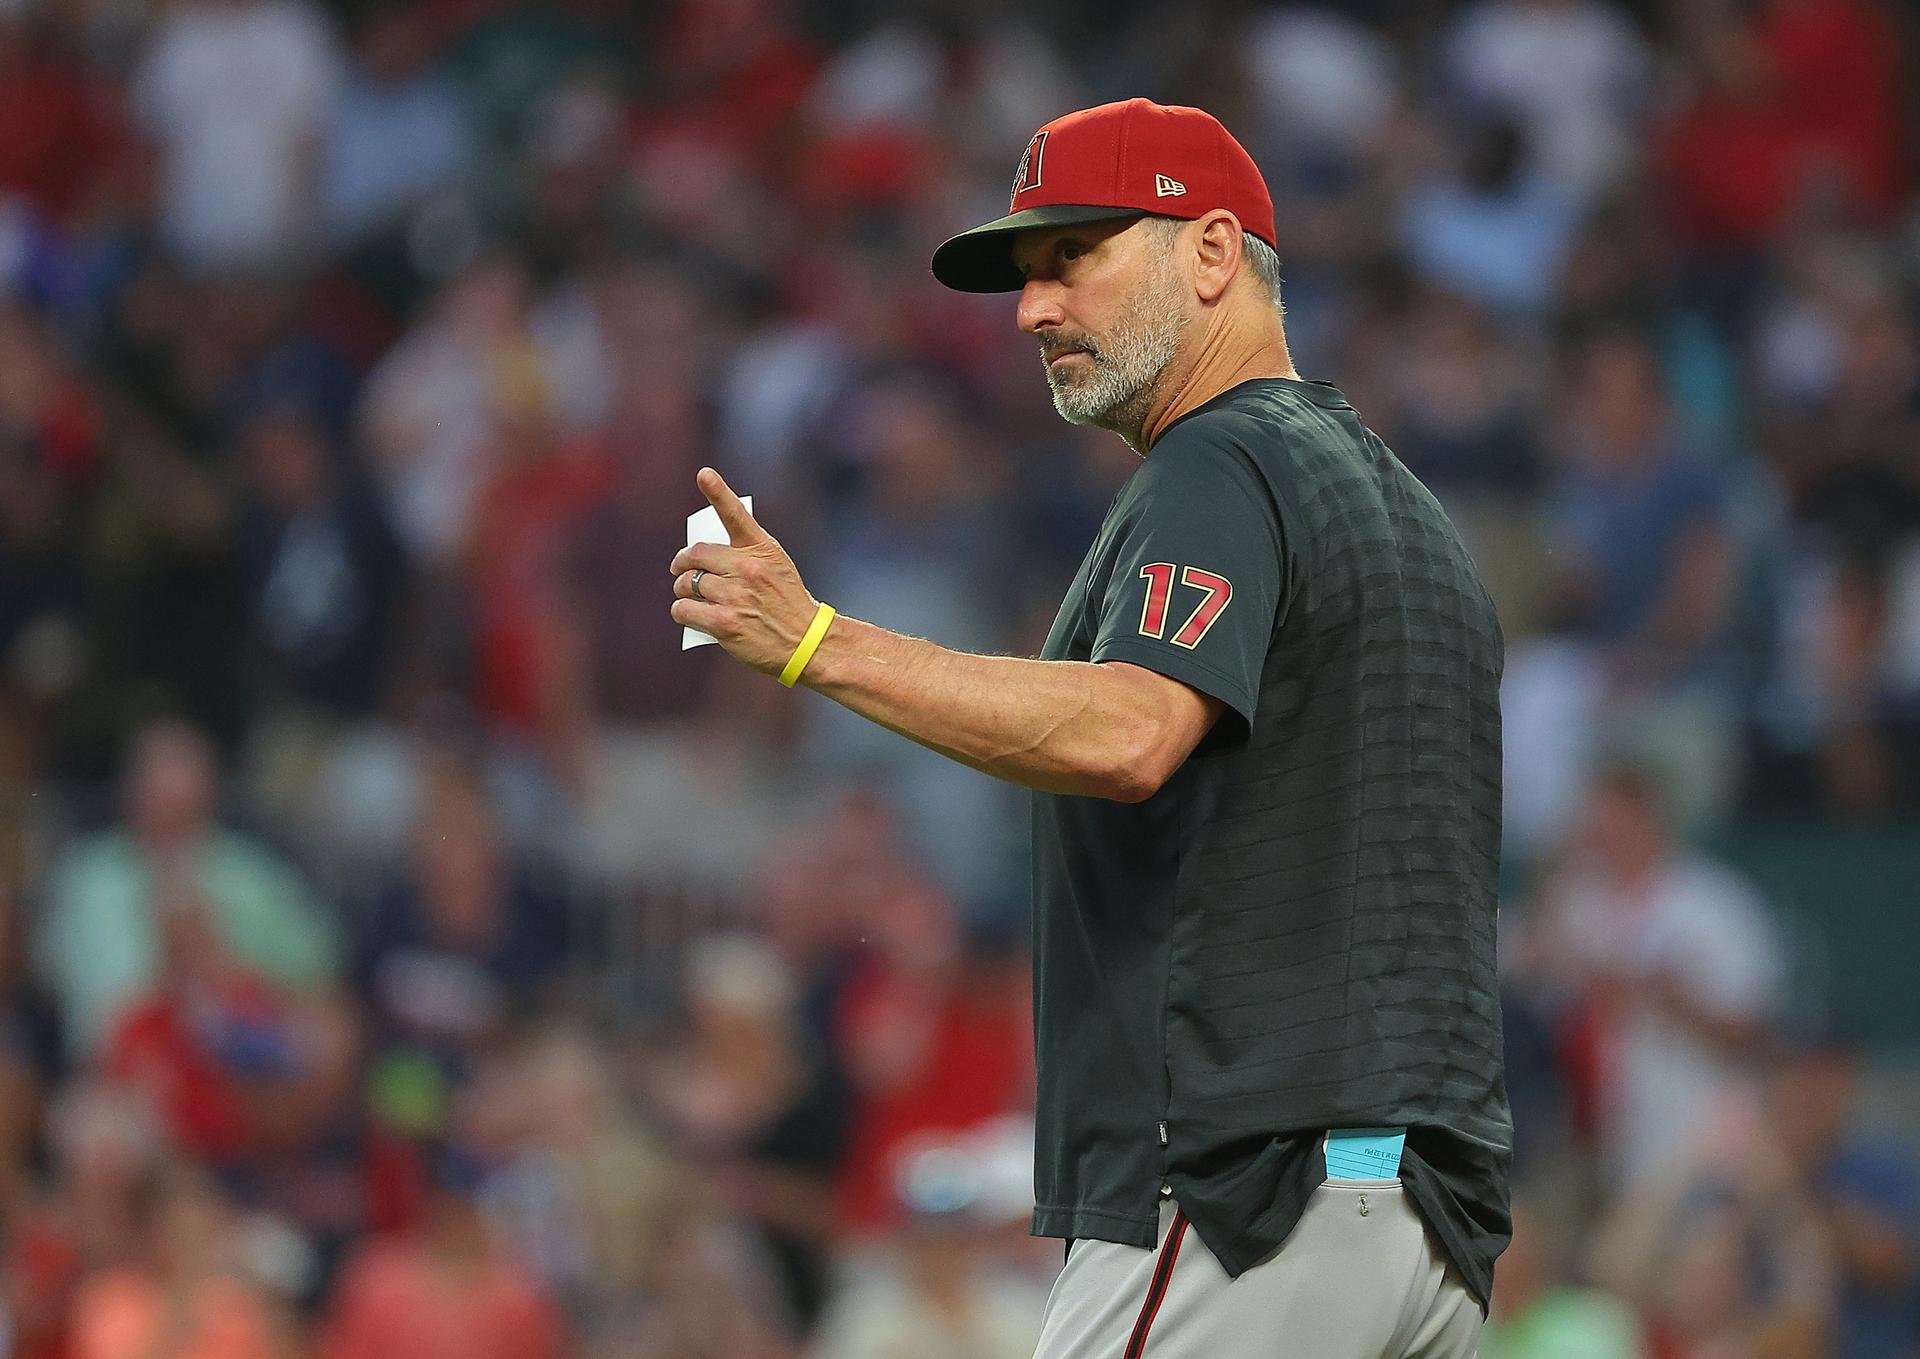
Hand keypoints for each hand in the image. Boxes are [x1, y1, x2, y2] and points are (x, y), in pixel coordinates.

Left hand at [670, 468, 821, 676]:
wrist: (808, 643)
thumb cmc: (787, 604)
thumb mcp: (777, 568)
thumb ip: (744, 556)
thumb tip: (702, 559)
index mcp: (762, 550)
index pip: (736, 514)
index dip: (718, 491)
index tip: (704, 474)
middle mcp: (748, 569)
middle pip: (696, 556)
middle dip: (682, 563)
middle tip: (681, 570)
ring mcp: (735, 596)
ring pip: (687, 584)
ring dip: (682, 589)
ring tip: (688, 596)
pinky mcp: (724, 623)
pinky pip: (684, 609)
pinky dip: (682, 611)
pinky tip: (688, 613)